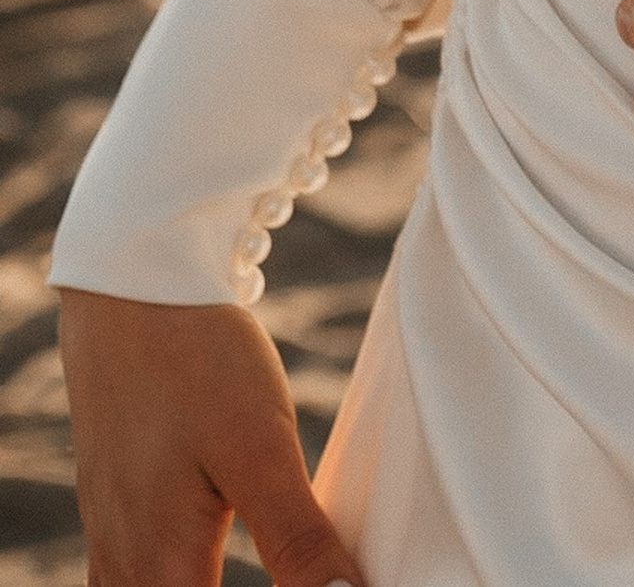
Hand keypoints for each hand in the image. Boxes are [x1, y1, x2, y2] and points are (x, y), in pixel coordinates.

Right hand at [57, 289, 366, 586]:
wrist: (131, 289)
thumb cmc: (197, 360)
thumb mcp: (261, 448)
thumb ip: (299, 541)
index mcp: (161, 569)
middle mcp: (126, 568)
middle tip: (310, 577)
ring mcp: (112, 541)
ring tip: (274, 573)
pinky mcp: (115, 513)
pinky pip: (136, 582)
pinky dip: (176, 585)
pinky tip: (204, 567)